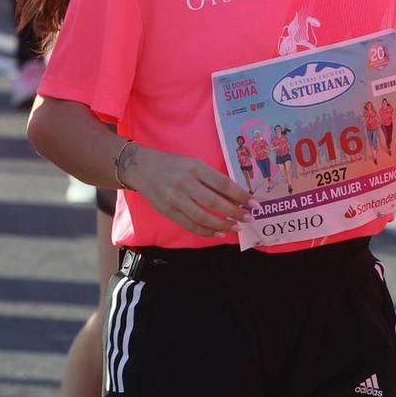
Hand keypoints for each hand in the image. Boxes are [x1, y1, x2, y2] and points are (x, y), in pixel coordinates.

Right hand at [118, 143, 251, 236]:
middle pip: (215, 202)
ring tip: (236, 227)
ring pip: (203, 217)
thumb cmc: (173, 164)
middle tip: (248, 218)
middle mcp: (186, 183)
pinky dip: (206, 231)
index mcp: (196, 167)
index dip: (240, 195)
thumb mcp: (193, 163)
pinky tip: (218, 233)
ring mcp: (176, 198)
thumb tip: (235, 195)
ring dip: (222, 224)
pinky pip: (190, 225)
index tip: (253, 202)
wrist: (142, 168)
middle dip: (235, 212)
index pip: (223, 183)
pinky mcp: (168, 211)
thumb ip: (211, 177)